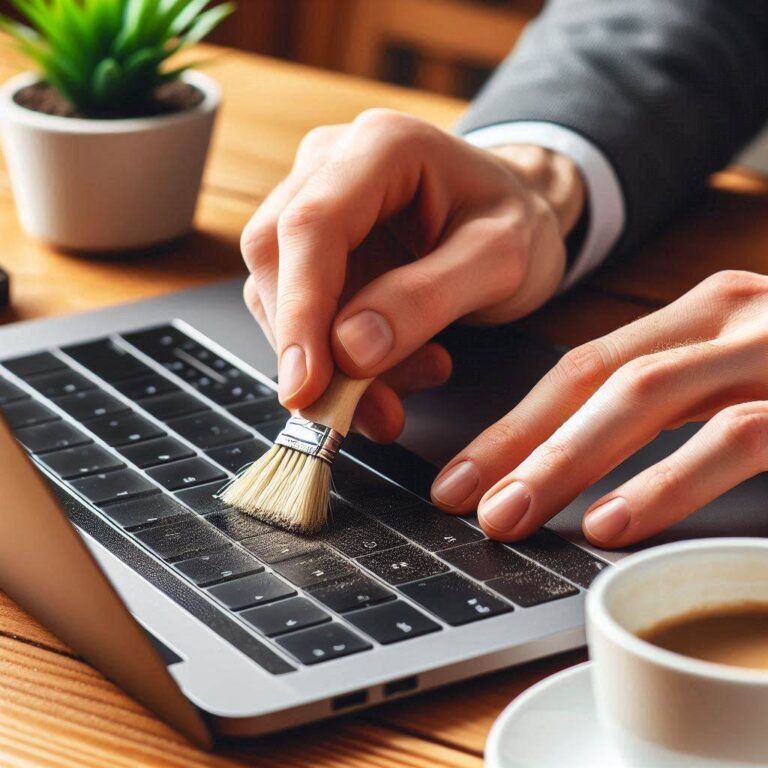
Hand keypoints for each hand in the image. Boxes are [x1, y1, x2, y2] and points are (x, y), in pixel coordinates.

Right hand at [241, 109, 583, 440]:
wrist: (519, 211)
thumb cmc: (517, 222)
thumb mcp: (502, 260)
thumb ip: (428, 299)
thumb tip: (349, 350)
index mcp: (381, 147)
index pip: (311, 226)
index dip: (298, 310)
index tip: (306, 387)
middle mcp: (331, 166)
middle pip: (276, 260)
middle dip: (310, 348)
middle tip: (363, 411)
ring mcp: (316, 204)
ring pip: (280, 294)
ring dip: (328, 363)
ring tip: (403, 390)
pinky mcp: (318, 249)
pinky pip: (303, 312)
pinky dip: (338, 361)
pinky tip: (395, 372)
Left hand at [431, 270, 767, 547]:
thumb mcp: (746, 374)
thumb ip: (682, 403)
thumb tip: (586, 462)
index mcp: (701, 317)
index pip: (584, 367)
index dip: (514, 423)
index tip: (462, 476)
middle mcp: (727, 318)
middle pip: (593, 375)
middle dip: (516, 441)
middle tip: (460, 500)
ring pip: (643, 393)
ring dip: (563, 459)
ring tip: (507, 516)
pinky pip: (732, 436)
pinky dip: (664, 482)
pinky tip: (611, 522)